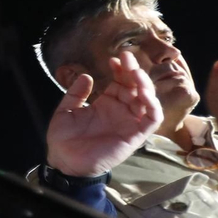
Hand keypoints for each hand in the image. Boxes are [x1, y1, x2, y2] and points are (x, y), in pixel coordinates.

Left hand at [45, 52, 162, 176]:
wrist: (64, 161)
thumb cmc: (64, 139)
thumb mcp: (66, 111)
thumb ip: (75, 94)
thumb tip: (86, 76)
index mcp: (106, 104)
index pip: (120, 82)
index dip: (120, 69)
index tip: (115, 58)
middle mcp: (121, 111)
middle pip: (135, 87)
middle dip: (133, 70)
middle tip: (127, 57)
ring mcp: (129, 122)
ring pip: (147, 100)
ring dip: (144, 84)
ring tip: (135, 72)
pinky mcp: (136, 136)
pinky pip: (152, 119)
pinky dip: (152, 105)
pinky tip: (143, 94)